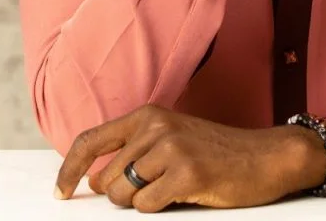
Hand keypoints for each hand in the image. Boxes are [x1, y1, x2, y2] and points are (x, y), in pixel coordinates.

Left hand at [54, 105, 325, 210]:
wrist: (265, 156)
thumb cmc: (216, 153)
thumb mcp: (172, 140)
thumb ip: (133, 154)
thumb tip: (94, 181)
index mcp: (148, 116)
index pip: (91, 140)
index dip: (69, 169)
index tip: (61, 192)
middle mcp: (155, 126)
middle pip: (107, 179)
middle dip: (122, 197)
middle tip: (155, 192)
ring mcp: (171, 148)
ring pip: (124, 195)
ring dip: (141, 204)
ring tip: (172, 191)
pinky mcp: (186, 172)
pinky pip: (147, 207)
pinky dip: (159, 209)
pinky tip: (184, 195)